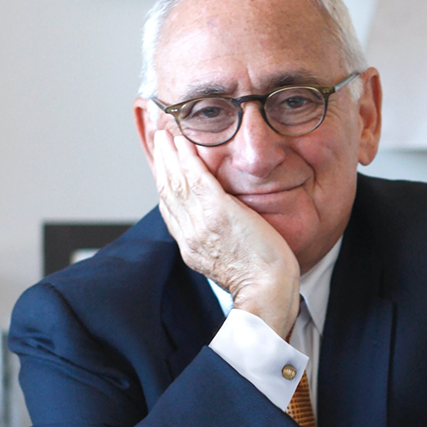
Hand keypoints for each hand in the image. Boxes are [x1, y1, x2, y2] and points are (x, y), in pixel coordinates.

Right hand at [152, 130, 299, 337]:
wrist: (267, 290)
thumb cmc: (260, 281)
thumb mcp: (229, 262)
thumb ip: (218, 243)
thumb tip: (220, 231)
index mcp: (191, 247)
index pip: (170, 210)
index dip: (164, 184)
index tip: (163, 167)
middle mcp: (190, 234)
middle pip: (168, 192)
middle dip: (162, 163)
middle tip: (158, 141)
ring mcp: (202, 223)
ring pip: (177, 182)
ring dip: (170, 155)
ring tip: (166, 136)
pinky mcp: (218, 212)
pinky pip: (197, 179)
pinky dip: (188, 158)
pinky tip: (184, 143)